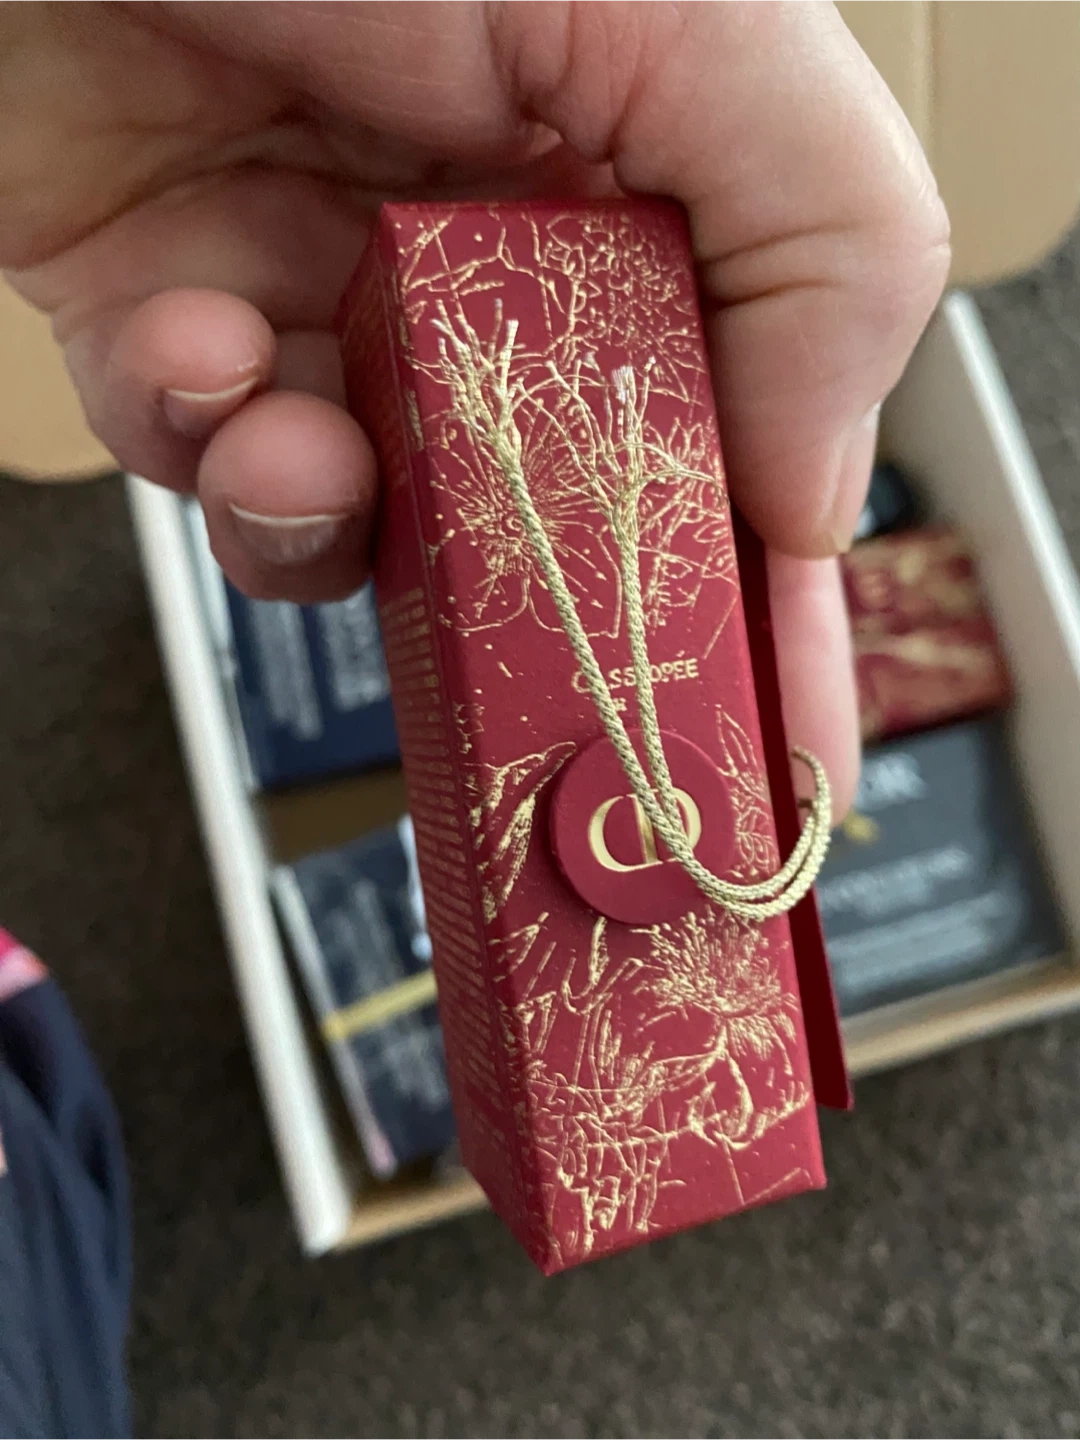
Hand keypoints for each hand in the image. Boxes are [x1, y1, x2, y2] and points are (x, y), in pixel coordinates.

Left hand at [2, 0, 948, 814]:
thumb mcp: (691, 15)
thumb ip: (817, 244)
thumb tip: (818, 494)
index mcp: (635, 199)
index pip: (728, 440)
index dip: (752, 593)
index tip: (769, 725)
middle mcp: (485, 265)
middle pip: (544, 510)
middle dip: (525, 582)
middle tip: (520, 608)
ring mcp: (330, 302)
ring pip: (371, 522)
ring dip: (334, 516)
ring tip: (303, 443)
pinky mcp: (177, 324)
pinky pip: (210, 465)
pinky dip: (205, 443)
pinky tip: (197, 347)